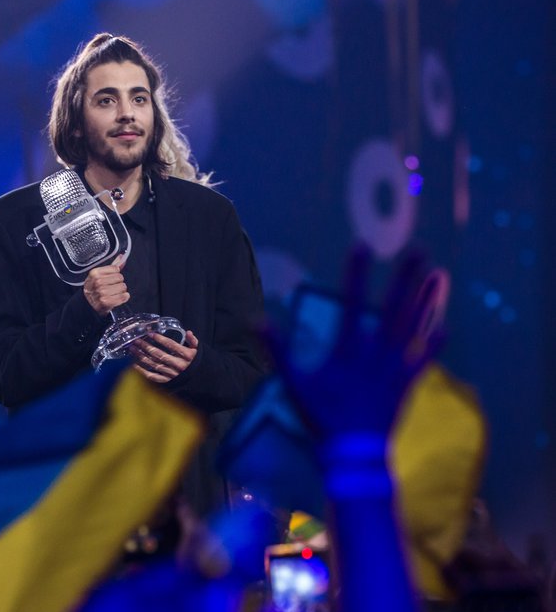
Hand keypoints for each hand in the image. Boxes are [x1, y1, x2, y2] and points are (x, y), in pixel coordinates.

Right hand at [83, 254, 128, 314]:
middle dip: (118, 283)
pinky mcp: (106, 302)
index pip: (116, 269)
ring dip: (120, 291)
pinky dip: (123, 298)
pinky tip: (117, 298)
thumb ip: (112, 266)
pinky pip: (124, 296)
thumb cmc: (95, 289)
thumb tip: (122, 257)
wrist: (88, 305)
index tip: (109, 280)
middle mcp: (97, 282)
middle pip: (120, 277)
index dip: (115, 275)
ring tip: (113, 294)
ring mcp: (101, 292)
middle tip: (111, 288)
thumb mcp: (99, 276)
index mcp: (95, 273)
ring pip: (123, 287)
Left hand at [130, 331, 198, 382]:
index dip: (160, 339)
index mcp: (186, 356)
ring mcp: (171, 374)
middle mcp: (178, 365)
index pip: (171, 345)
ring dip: (142, 356)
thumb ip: (193, 341)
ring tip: (133, 349)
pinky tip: (135, 365)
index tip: (150, 333)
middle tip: (137, 341)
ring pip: (154, 364)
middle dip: (146, 346)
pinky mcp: (167, 381)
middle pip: (159, 354)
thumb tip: (189, 332)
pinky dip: (143, 371)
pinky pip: (153, 376)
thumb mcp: (198, 350)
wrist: (200, 380)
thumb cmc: (197, 363)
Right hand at [263, 247, 443, 441]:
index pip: (352, 305)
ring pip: (414, 329)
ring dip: (426, 302)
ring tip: (437, 276)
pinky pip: (423, 361)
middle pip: (394, 310)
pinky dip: (434, 345)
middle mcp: (376, 354)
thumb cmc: (322, 417)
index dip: (356, 275)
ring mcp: (394, 369)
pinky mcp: (405, 385)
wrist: (353, 453)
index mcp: (348, 351)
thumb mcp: (294, 384)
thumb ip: (276, 350)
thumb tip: (255, 321)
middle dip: (406, 279)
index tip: (362, 246)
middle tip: (419, 251)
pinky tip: (444, 326)